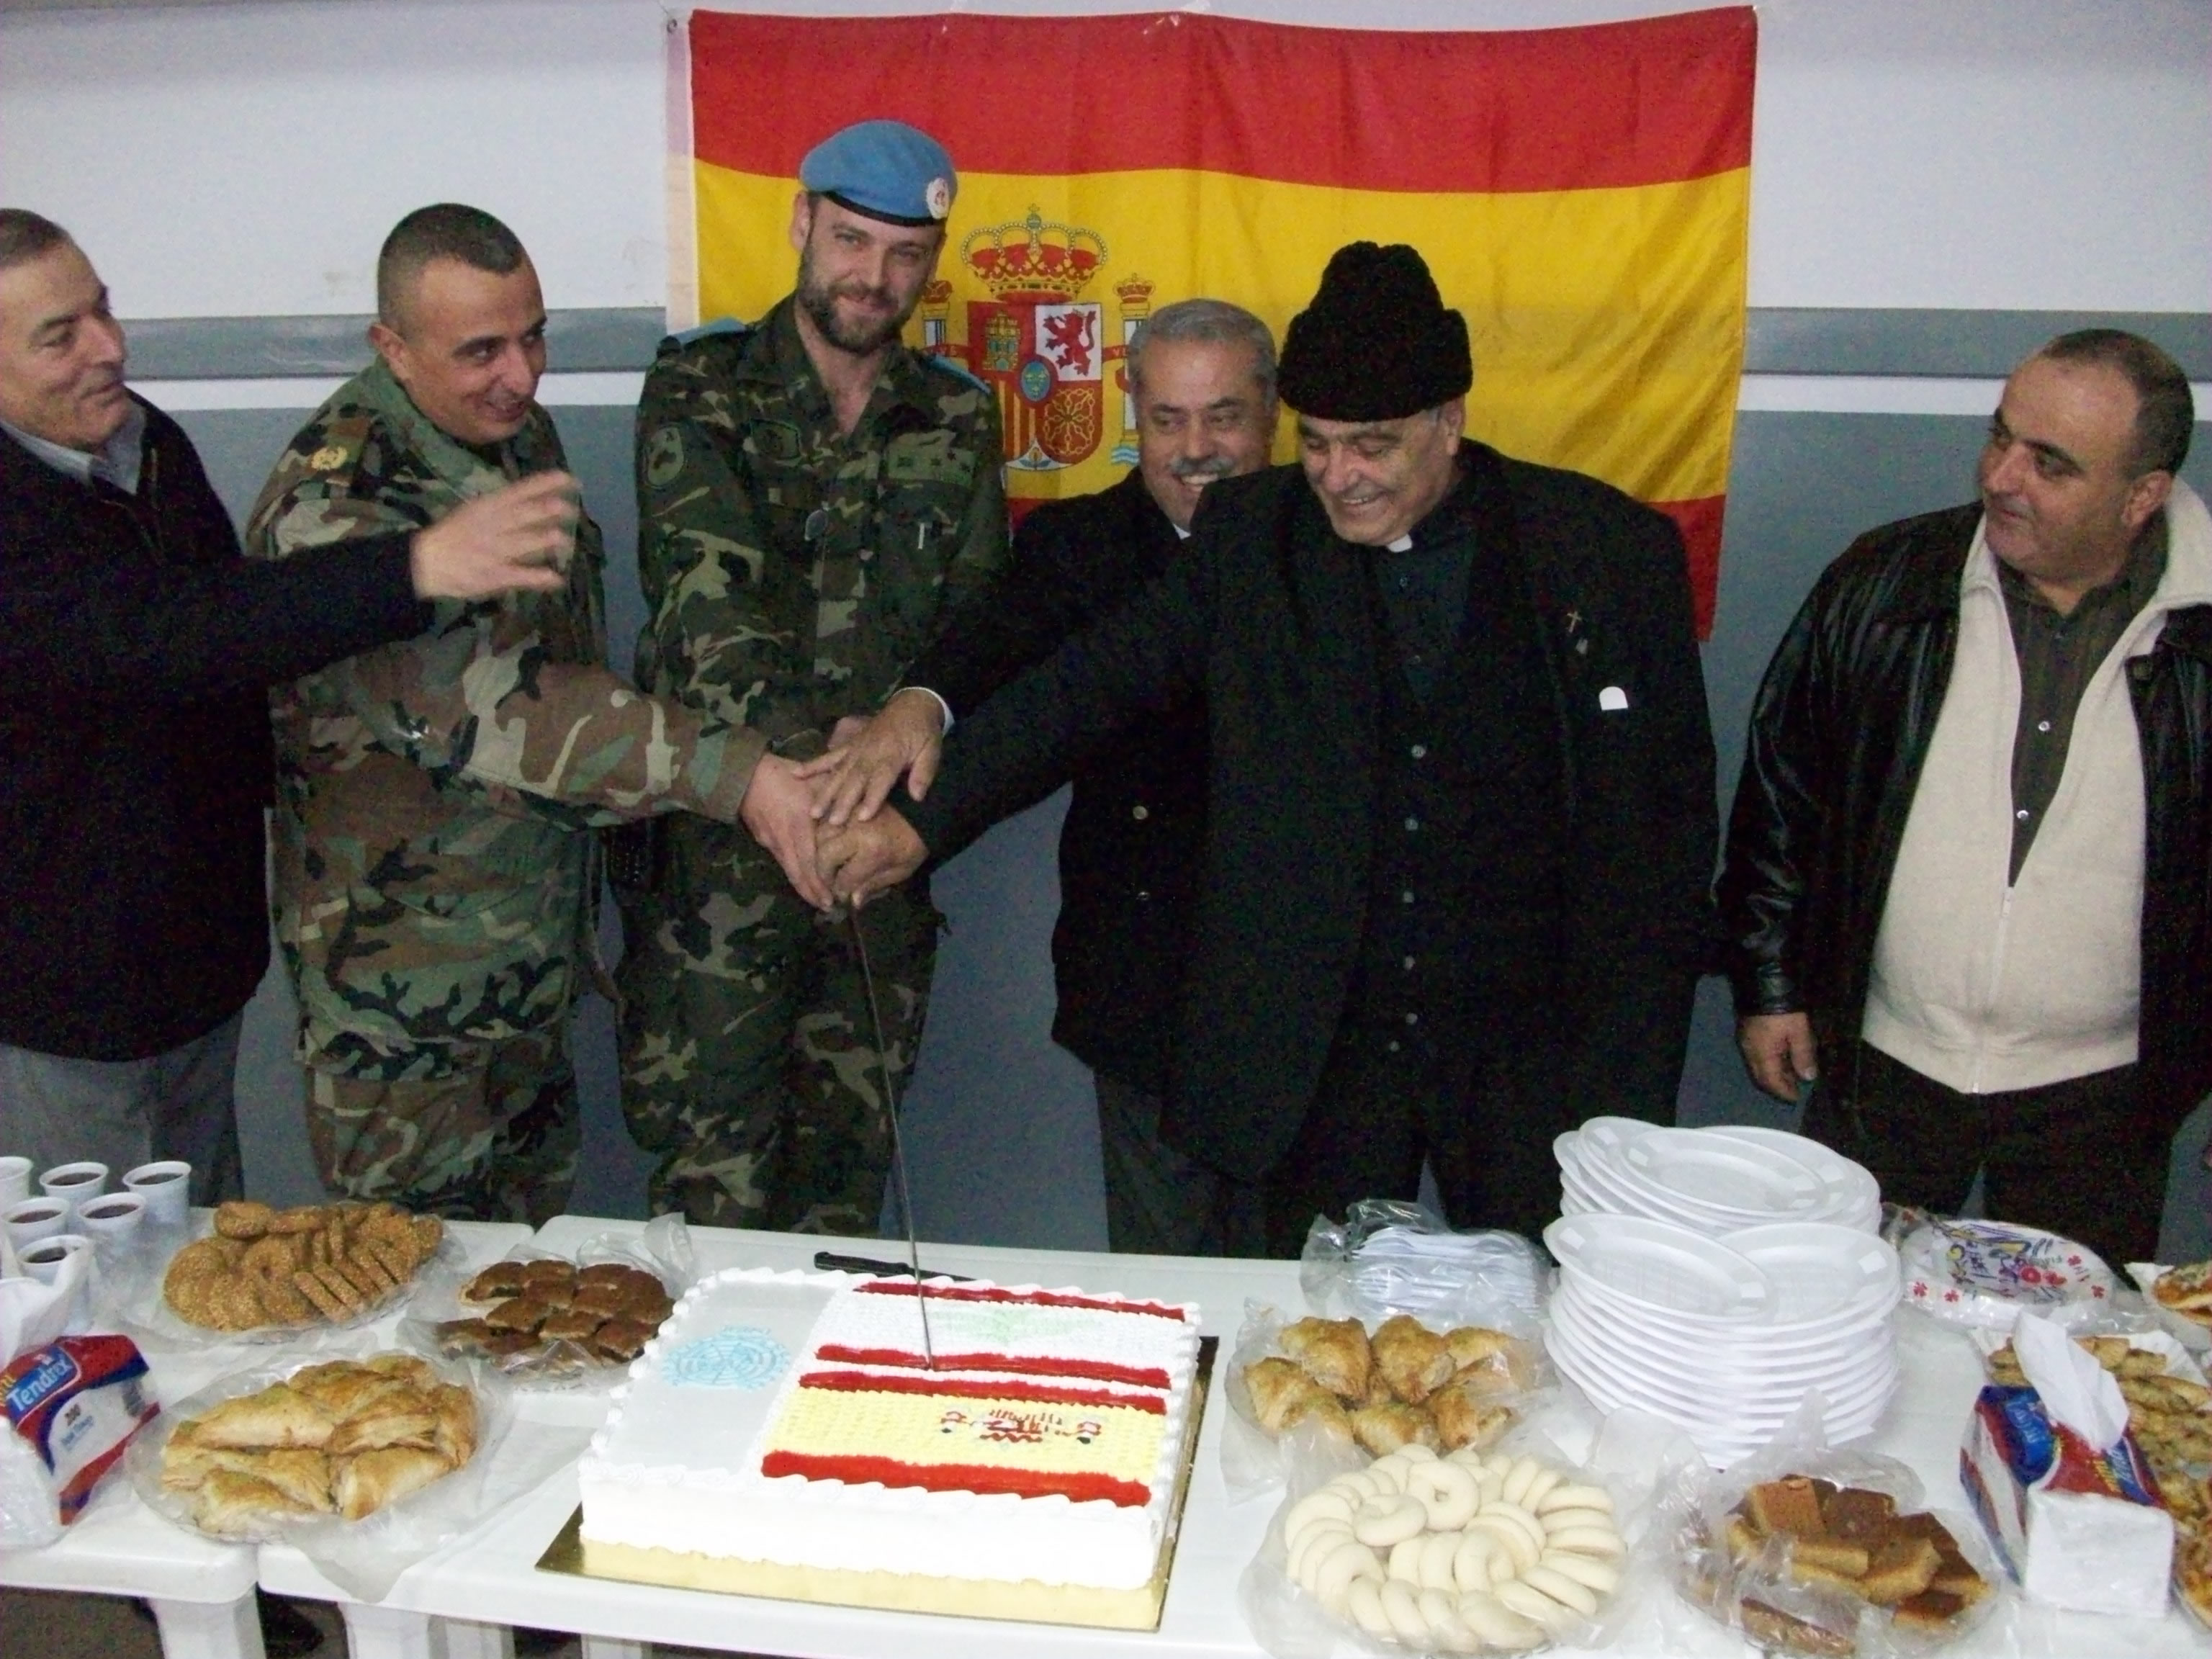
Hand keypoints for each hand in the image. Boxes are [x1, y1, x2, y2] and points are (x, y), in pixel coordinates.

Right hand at [409, 472, 579, 598]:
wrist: (427, 561)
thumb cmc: (454, 534)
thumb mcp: (475, 511)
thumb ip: (503, 506)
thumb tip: (534, 497)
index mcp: (488, 506)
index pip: (520, 490)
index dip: (545, 484)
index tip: (568, 478)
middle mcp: (493, 525)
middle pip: (523, 514)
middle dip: (547, 510)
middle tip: (570, 507)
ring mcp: (495, 550)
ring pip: (524, 542)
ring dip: (545, 540)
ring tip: (564, 539)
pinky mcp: (495, 574)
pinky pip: (521, 576)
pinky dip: (540, 578)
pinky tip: (556, 579)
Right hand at [740, 754, 836, 911]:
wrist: (745, 775)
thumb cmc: (784, 775)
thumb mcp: (815, 782)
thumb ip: (835, 799)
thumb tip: (859, 811)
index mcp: (798, 826)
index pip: (810, 862)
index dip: (819, 884)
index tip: (831, 900)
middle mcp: (784, 839)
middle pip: (798, 874)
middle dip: (811, 893)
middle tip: (826, 907)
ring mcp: (771, 842)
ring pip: (788, 870)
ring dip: (802, 886)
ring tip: (815, 899)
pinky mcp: (763, 840)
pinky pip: (781, 861)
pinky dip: (793, 872)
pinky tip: (801, 877)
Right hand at [796, 688, 946, 826]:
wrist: (912, 704)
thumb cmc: (923, 732)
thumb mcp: (932, 750)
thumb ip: (924, 773)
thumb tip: (917, 796)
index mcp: (892, 754)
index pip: (880, 779)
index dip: (872, 798)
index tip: (862, 817)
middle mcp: (869, 752)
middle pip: (855, 780)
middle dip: (842, 801)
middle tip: (831, 822)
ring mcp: (856, 749)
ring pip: (838, 772)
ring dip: (825, 792)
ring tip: (813, 811)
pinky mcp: (848, 745)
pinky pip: (828, 756)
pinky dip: (812, 765)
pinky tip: (796, 774)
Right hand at [817, 807, 926, 905]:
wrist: (922, 812)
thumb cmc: (913, 845)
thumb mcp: (900, 871)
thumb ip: (873, 885)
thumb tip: (852, 901)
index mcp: (874, 851)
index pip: (845, 878)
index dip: (840, 892)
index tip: (840, 898)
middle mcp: (856, 832)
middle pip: (825, 856)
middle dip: (822, 874)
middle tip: (828, 883)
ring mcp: (849, 815)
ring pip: (819, 836)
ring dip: (818, 854)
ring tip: (824, 866)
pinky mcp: (847, 805)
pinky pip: (824, 821)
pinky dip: (820, 835)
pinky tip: (824, 846)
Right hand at [1738, 1011, 1818, 1103]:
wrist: (1762, 984)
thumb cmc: (1783, 1010)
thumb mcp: (1799, 1032)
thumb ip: (1803, 1056)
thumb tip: (1808, 1077)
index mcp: (1763, 1055)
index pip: (1771, 1082)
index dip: (1784, 1092)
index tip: (1796, 1098)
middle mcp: (1750, 1052)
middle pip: (1761, 1077)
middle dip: (1777, 1086)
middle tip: (1794, 1089)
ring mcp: (1746, 1042)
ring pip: (1758, 1067)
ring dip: (1774, 1074)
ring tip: (1790, 1074)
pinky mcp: (1747, 1033)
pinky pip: (1756, 1056)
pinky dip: (1769, 1063)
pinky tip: (1781, 1058)